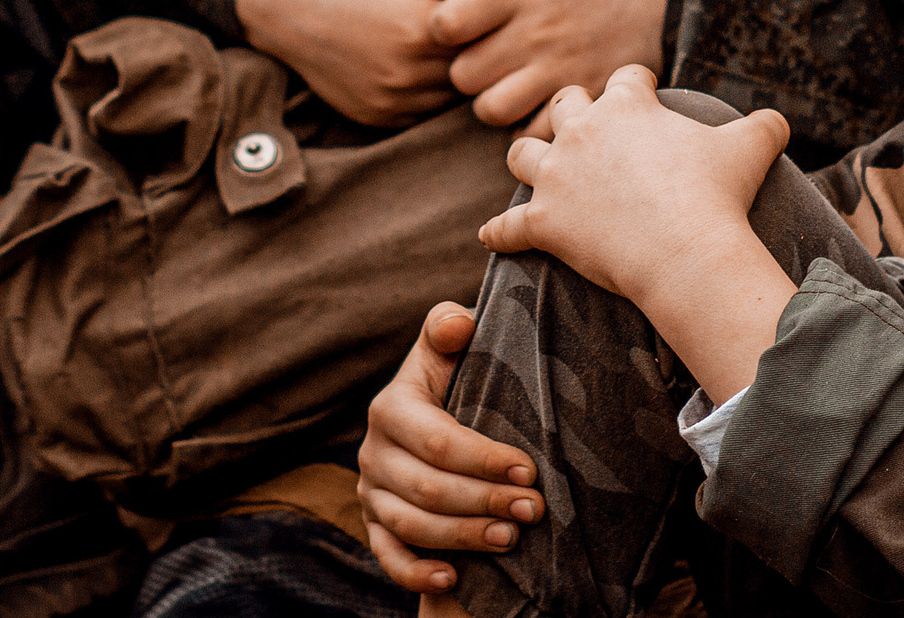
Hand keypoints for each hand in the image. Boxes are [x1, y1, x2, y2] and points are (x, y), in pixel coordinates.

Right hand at [236, 0, 478, 126]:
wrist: (287, 7)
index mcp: (420, 30)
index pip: (489, 39)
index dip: (497, 26)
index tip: (499, 14)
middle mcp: (407, 74)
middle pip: (474, 74)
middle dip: (482, 55)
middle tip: (482, 34)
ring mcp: (392, 101)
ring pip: (454, 100)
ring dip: (459, 79)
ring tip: (450, 49)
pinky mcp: (379, 118)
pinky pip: (426, 113)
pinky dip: (432, 95)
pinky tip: (424, 67)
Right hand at [359, 302, 542, 594]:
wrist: (439, 411)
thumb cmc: (457, 375)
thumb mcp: (450, 346)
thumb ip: (448, 326)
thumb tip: (458, 323)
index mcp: (391, 407)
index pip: (437, 440)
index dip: (483, 458)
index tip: (528, 468)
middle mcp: (373, 453)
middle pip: (428, 488)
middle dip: (484, 500)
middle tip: (532, 509)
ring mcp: (371, 494)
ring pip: (412, 526)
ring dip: (463, 537)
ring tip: (510, 538)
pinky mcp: (376, 526)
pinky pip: (389, 557)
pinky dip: (416, 573)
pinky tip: (452, 579)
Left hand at [433, 0, 667, 130]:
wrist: (656, 0)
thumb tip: (447, 7)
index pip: (447, 23)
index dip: (445, 29)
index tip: (462, 28)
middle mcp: (536, 32)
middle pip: (463, 75)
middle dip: (469, 70)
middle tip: (489, 62)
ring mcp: (560, 70)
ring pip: (490, 110)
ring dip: (494, 101)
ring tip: (510, 86)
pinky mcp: (582, 99)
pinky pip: (532, 131)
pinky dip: (528, 125)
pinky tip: (536, 105)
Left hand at [480, 68, 797, 399]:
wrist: (685, 251)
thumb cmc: (716, 195)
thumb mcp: (752, 147)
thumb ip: (765, 126)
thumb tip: (780, 121)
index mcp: (627, 104)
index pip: (626, 76)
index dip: (637, 86)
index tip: (645, 96)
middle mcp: (582, 130)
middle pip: (563, 102)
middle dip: (573, 111)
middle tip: (588, 131)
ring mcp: (557, 175)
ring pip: (521, 151)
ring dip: (529, 158)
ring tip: (538, 169)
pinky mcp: (542, 221)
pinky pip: (507, 227)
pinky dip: (500, 233)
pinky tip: (492, 237)